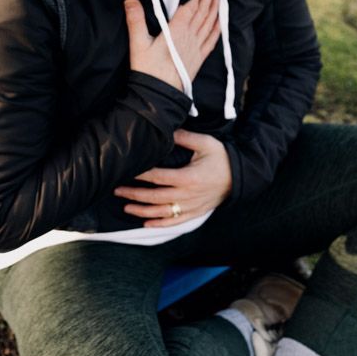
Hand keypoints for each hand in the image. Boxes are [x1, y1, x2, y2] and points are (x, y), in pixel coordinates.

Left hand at [113, 128, 231, 226]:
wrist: (240, 177)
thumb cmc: (222, 158)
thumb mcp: (205, 143)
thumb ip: (184, 138)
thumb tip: (166, 130)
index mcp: (187, 178)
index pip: (157, 177)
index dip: (140, 174)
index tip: (127, 170)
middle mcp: (186, 196)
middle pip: (154, 197)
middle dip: (133, 194)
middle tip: (116, 190)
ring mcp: (190, 207)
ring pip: (161, 212)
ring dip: (141, 211)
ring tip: (125, 207)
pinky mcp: (194, 213)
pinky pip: (174, 222)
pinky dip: (159, 224)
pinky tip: (146, 223)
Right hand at [125, 0, 219, 91]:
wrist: (158, 96)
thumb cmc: (147, 70)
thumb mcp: (137, 43)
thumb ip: (135, 20)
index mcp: (177, 31)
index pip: (191, 7)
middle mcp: (190, 38)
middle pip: (202, 13)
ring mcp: (196, 48)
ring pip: (209, 24)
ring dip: (215, 9)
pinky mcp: (198, 59)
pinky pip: (212, 40)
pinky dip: (218, 29)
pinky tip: (221, 22)